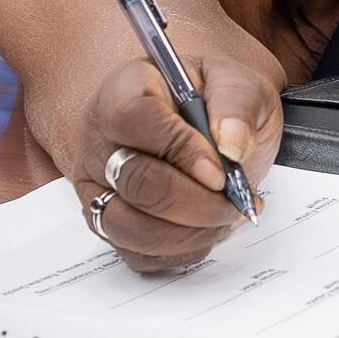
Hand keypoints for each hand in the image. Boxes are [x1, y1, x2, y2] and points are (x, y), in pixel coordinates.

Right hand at [69, 50, 283, 274]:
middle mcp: (100, 138)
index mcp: (125, 88)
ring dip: (188, 232)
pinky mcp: (108, 224)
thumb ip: (238, 103)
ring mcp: (98, 186)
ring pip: (128, 227)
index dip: (179, 148)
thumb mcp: (240, 83)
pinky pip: (137, 254)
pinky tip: (209, 228)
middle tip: (234, 200)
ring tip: (227, 215)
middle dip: (194, 201)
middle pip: (132, 181)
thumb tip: (232, 146)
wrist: (210, 125)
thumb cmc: (216, 101)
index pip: (133, 118)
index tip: (221, 170)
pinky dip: (181, 251)